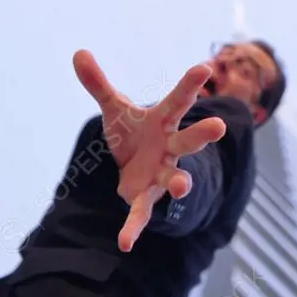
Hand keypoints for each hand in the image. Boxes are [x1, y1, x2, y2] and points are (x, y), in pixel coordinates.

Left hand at [72, 50, 225, 251]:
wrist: (135, 167)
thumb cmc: (133, 133)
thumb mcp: (114, 108)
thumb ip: (98, 84)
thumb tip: (78, 52)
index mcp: (164, 121)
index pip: (179, 99)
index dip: (190, 84)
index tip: (205, 67)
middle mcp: (170, 146)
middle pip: (189, 139)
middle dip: (203, 134)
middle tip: (218, 126)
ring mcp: (163, 172)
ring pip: (176, 177)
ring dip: (180, 182)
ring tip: (183, 186)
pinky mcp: (147, 196)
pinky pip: (142, 213)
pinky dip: (133, 228)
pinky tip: (124, 244)